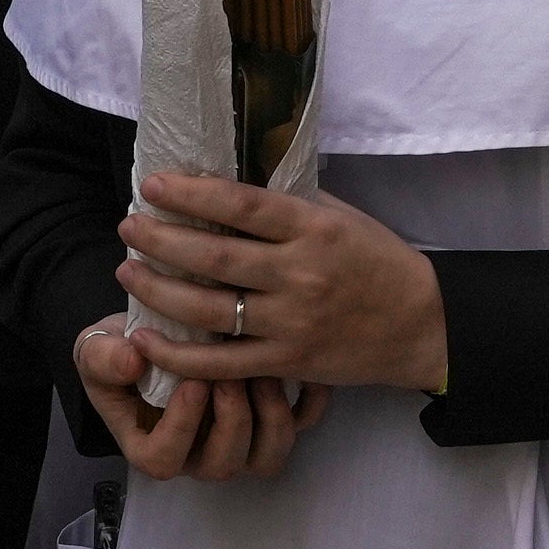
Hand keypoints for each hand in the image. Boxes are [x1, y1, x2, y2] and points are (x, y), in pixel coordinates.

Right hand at [76, 311, 328, 483]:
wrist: (162, 330)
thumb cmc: (128, 348)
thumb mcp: (99, 348)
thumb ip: (104, 358)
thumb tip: (130, 360)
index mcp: (153, 444)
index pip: (164, 459)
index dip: (181, 427)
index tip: (192, 382)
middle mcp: (199, 453)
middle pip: (223, 465)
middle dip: (230, 420)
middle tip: (230, 374)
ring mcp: (241, 442)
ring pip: (267, 457)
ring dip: (270, 417)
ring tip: (262, 373)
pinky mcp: (274, 420)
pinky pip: (303, 425)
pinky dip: (308, 400)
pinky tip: (299, 367)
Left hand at [117, 169, 448, 395]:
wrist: (420, 325)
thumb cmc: (378, 261)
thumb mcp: (342, 217)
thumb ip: (289, 204)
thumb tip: (227, 185)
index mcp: (315, 229)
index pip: (242, 205)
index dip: (192, 194)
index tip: (153, 185)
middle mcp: (301, 275)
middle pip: (214, 258)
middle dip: (160, 240)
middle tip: (128, 228)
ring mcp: (292, 323)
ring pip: (209, 310)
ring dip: (159, 290)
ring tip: (127, 272)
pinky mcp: (287, 362)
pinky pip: (222, 363)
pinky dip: (179, 356)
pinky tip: (146, 339)